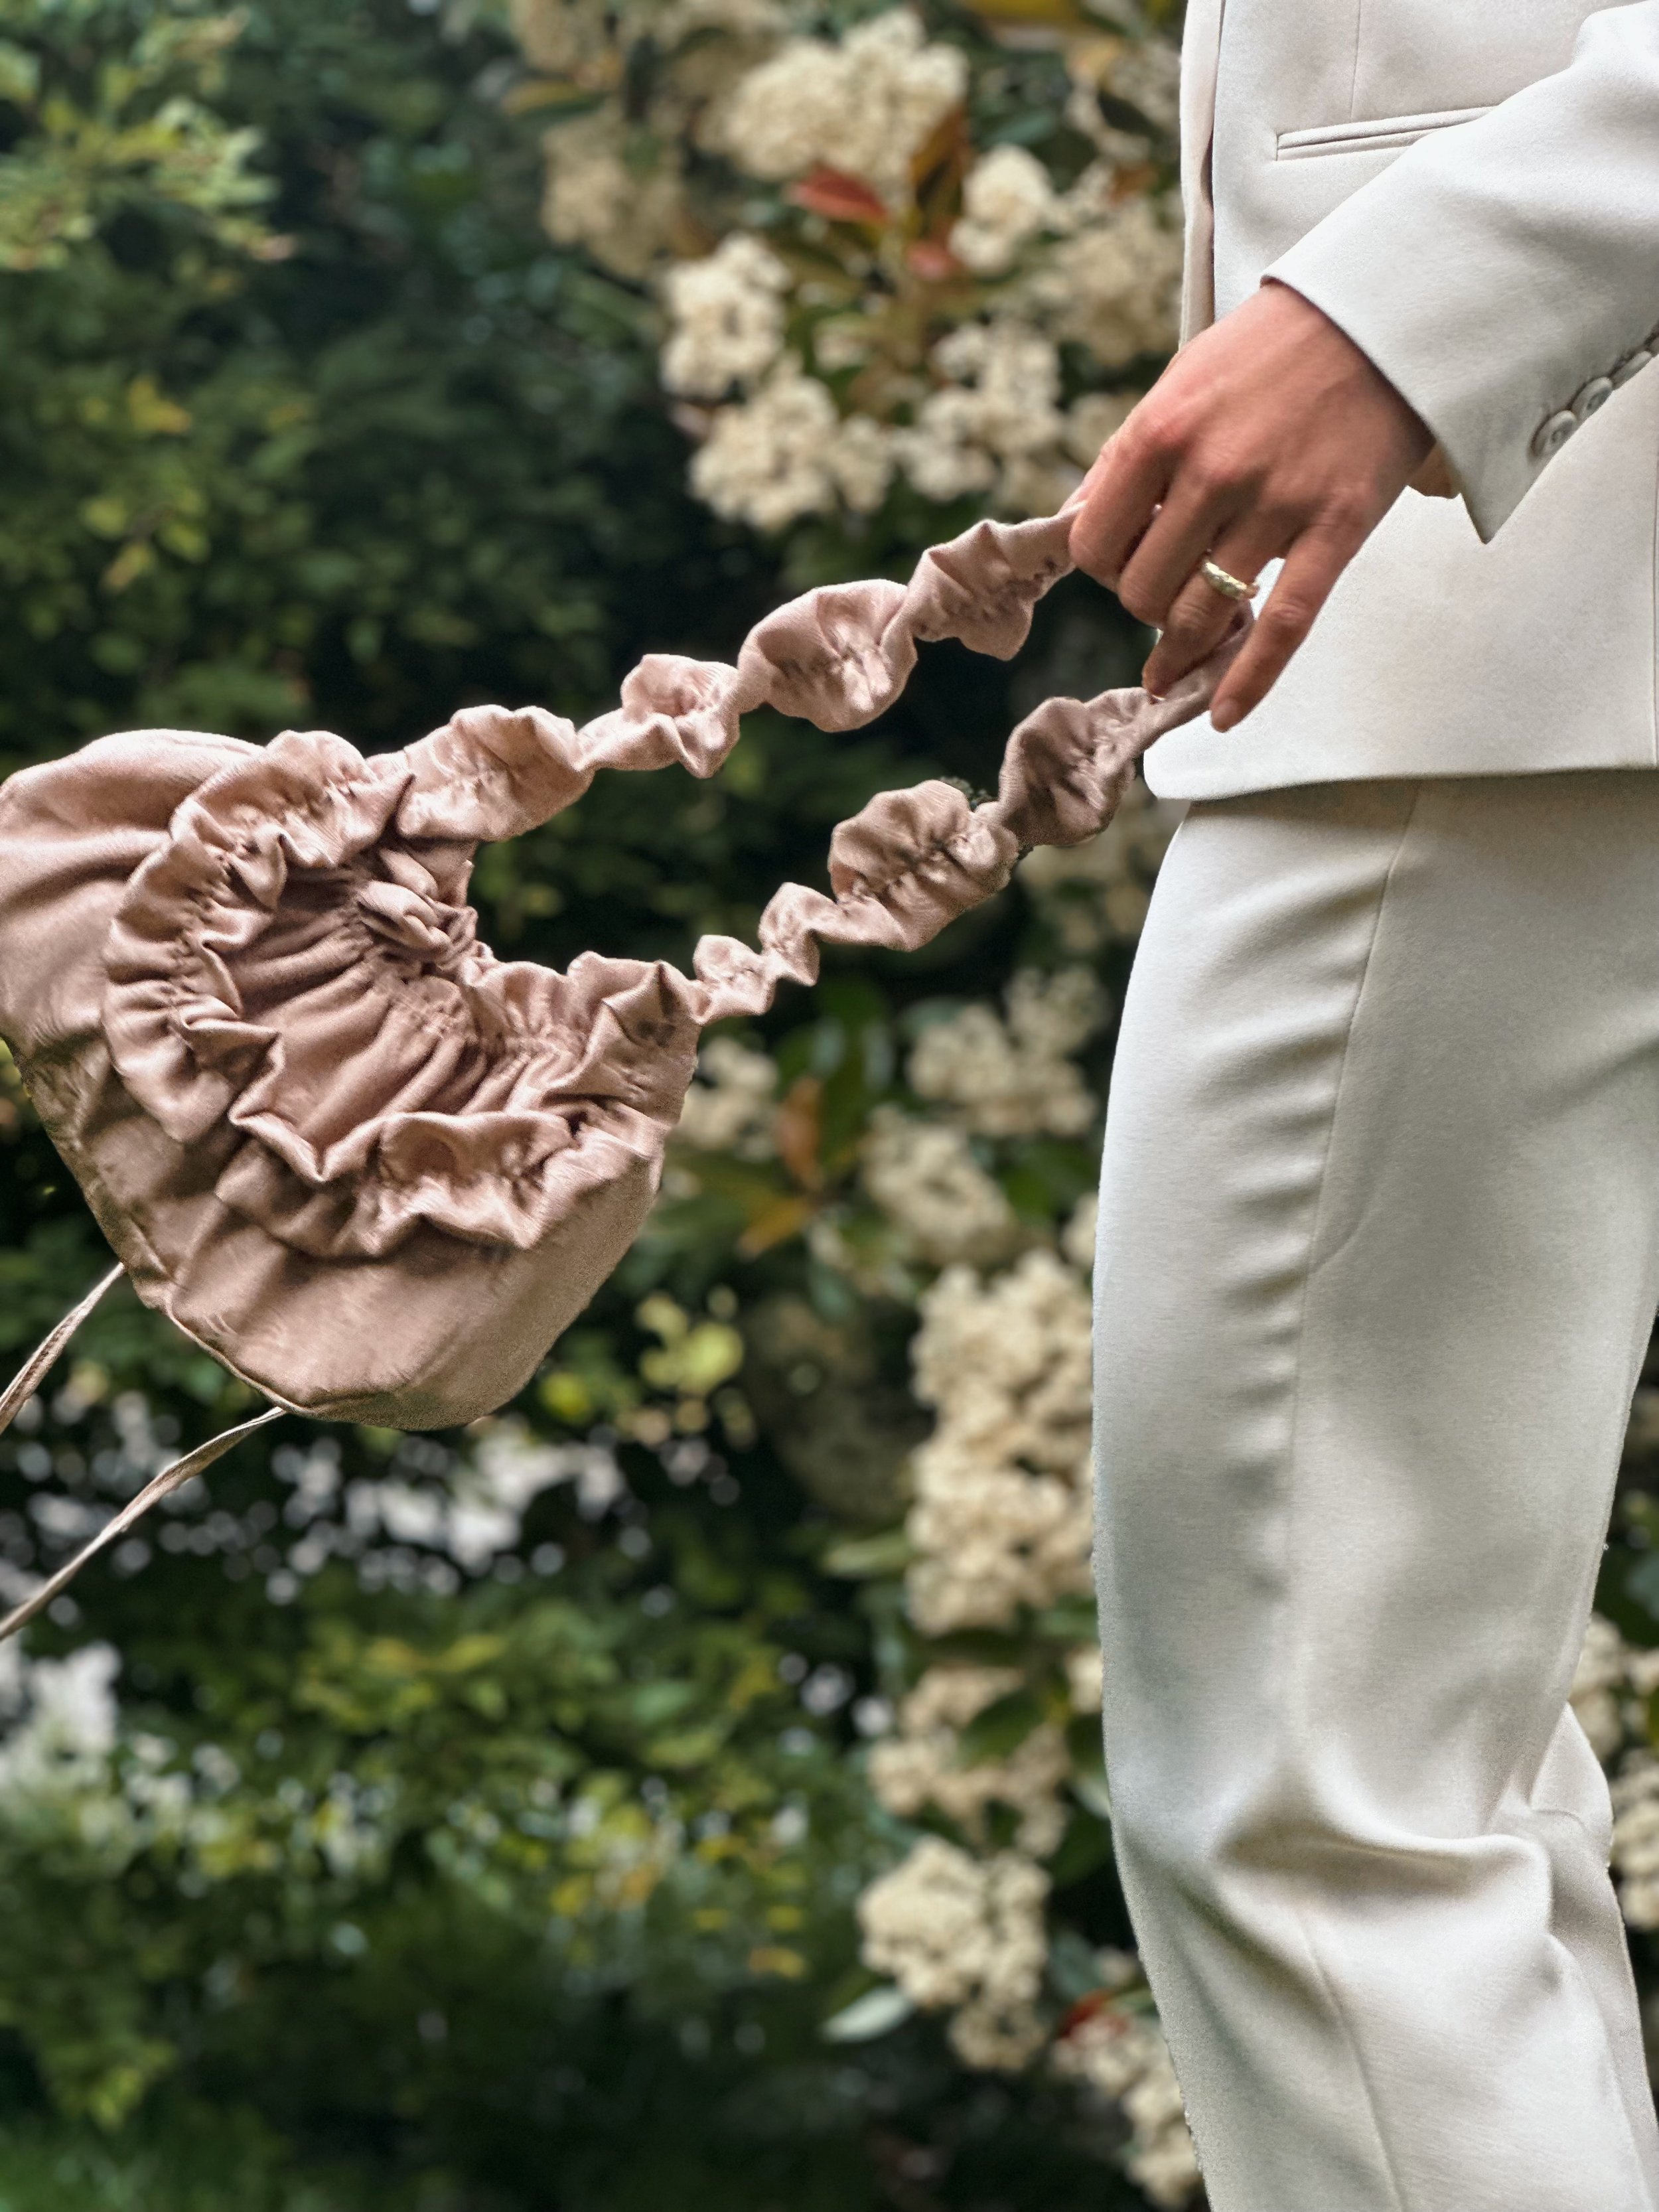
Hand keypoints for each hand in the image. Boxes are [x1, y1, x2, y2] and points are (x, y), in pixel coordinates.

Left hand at [1069, 282, 1436, 728]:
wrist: (1382, 313)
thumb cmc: (1273, 349)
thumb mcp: (1181, 381)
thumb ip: (1127, 456)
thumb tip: (1076, 526)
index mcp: (1161, 430)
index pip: (1094, 544)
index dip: (1104, 568)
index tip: (1127, 560)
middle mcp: (1211, 471)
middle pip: (1142, 591)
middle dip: (1146, 604)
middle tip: (1171, 586)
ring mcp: (1275, 504)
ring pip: (1200, 616)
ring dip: (1185, 644)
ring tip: (1183, 652)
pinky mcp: (1335, 528)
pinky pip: (1282, 627)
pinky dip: (1248, 681)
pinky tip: (1223, 714)